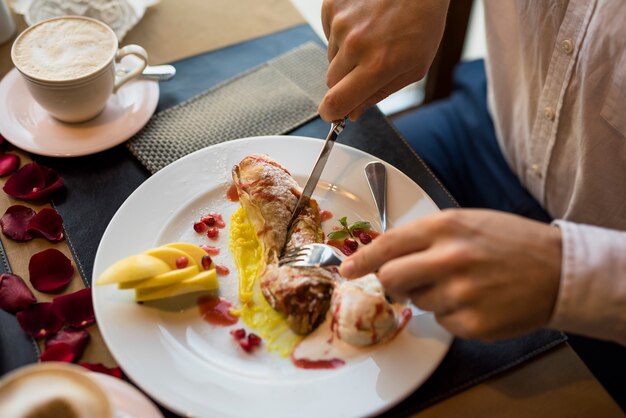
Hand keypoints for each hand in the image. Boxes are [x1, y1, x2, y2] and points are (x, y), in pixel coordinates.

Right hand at [319, 0, 449, 120]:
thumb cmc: (422, 22)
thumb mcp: (413, 68)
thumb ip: (379, 94)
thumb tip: (354, 113)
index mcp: (377, 66)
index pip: (336, 102)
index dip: (331, 113)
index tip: (332, 114)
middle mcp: (355, 45)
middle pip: (332, 82)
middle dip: (346, 81)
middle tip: (368, 66)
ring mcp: (341, 23)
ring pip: (331, 57)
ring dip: (346, 54)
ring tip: (372, 37)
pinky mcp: (333, 6)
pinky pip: (329, 33)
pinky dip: (342, 33)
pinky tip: (363, 22)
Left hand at [339, 209, 562, 340]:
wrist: (558, 269)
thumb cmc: (509, 241)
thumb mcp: (465, 222)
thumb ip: (424, 236)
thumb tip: (385, 254)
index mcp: (445, 227)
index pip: (387, 244)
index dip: (361, 259)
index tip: (345, 269)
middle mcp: (449, 259)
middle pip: (390, 277)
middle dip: (391, 282)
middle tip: (402, 282)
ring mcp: (460, 293)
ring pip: (416, 302)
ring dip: (430, 296)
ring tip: (462, 284)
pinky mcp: (472, 322)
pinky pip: (441, 322)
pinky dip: (451, 314)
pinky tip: (476, 301)